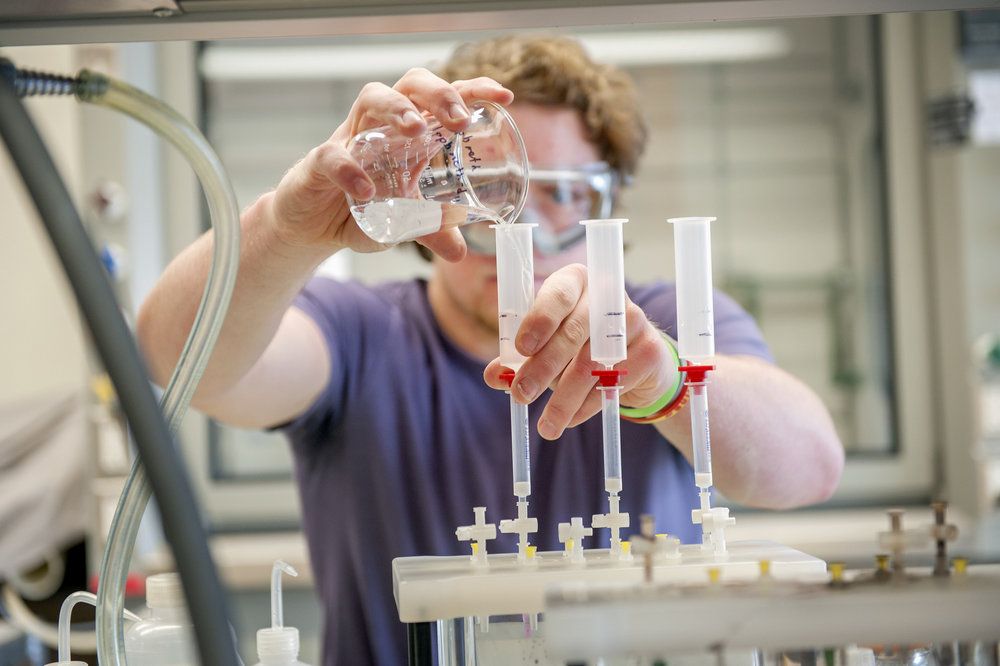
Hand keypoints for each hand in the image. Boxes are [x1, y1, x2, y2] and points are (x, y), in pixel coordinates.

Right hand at [265, 68, 513, 259]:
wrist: (310, 224)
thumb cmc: (360, 207)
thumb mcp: (402, 220)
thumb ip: (431, 230)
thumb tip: (461, 252)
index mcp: (409, 133)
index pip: (442, 98)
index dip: (472, 90)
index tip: (504, 96)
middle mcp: (382, 125)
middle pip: (410, 84)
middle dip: (438, 93)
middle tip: (459, 118)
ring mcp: (351, 137)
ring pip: (371, 98)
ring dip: (397, 109)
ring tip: (418, 130)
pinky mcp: (319, 161)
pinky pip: (333, 154)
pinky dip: (350, 169)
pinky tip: (365, 190)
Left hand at [483, 264, 679, 439]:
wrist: (637, 363)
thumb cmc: (580, 347)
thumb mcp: (546, 348)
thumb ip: (518, 359)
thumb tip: (493, 375)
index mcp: (576, 281)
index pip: (558, 294)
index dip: (539, 320)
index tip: (521, 349)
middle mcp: (607, 294)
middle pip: (574, 332)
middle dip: (543, 367)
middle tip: (521, 395)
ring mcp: (634, 320)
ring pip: (592, 364)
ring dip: (563, 398)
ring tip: (545, 427)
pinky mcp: (650, 350)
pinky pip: (613, 383)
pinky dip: (587, 407)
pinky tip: (570, 420)